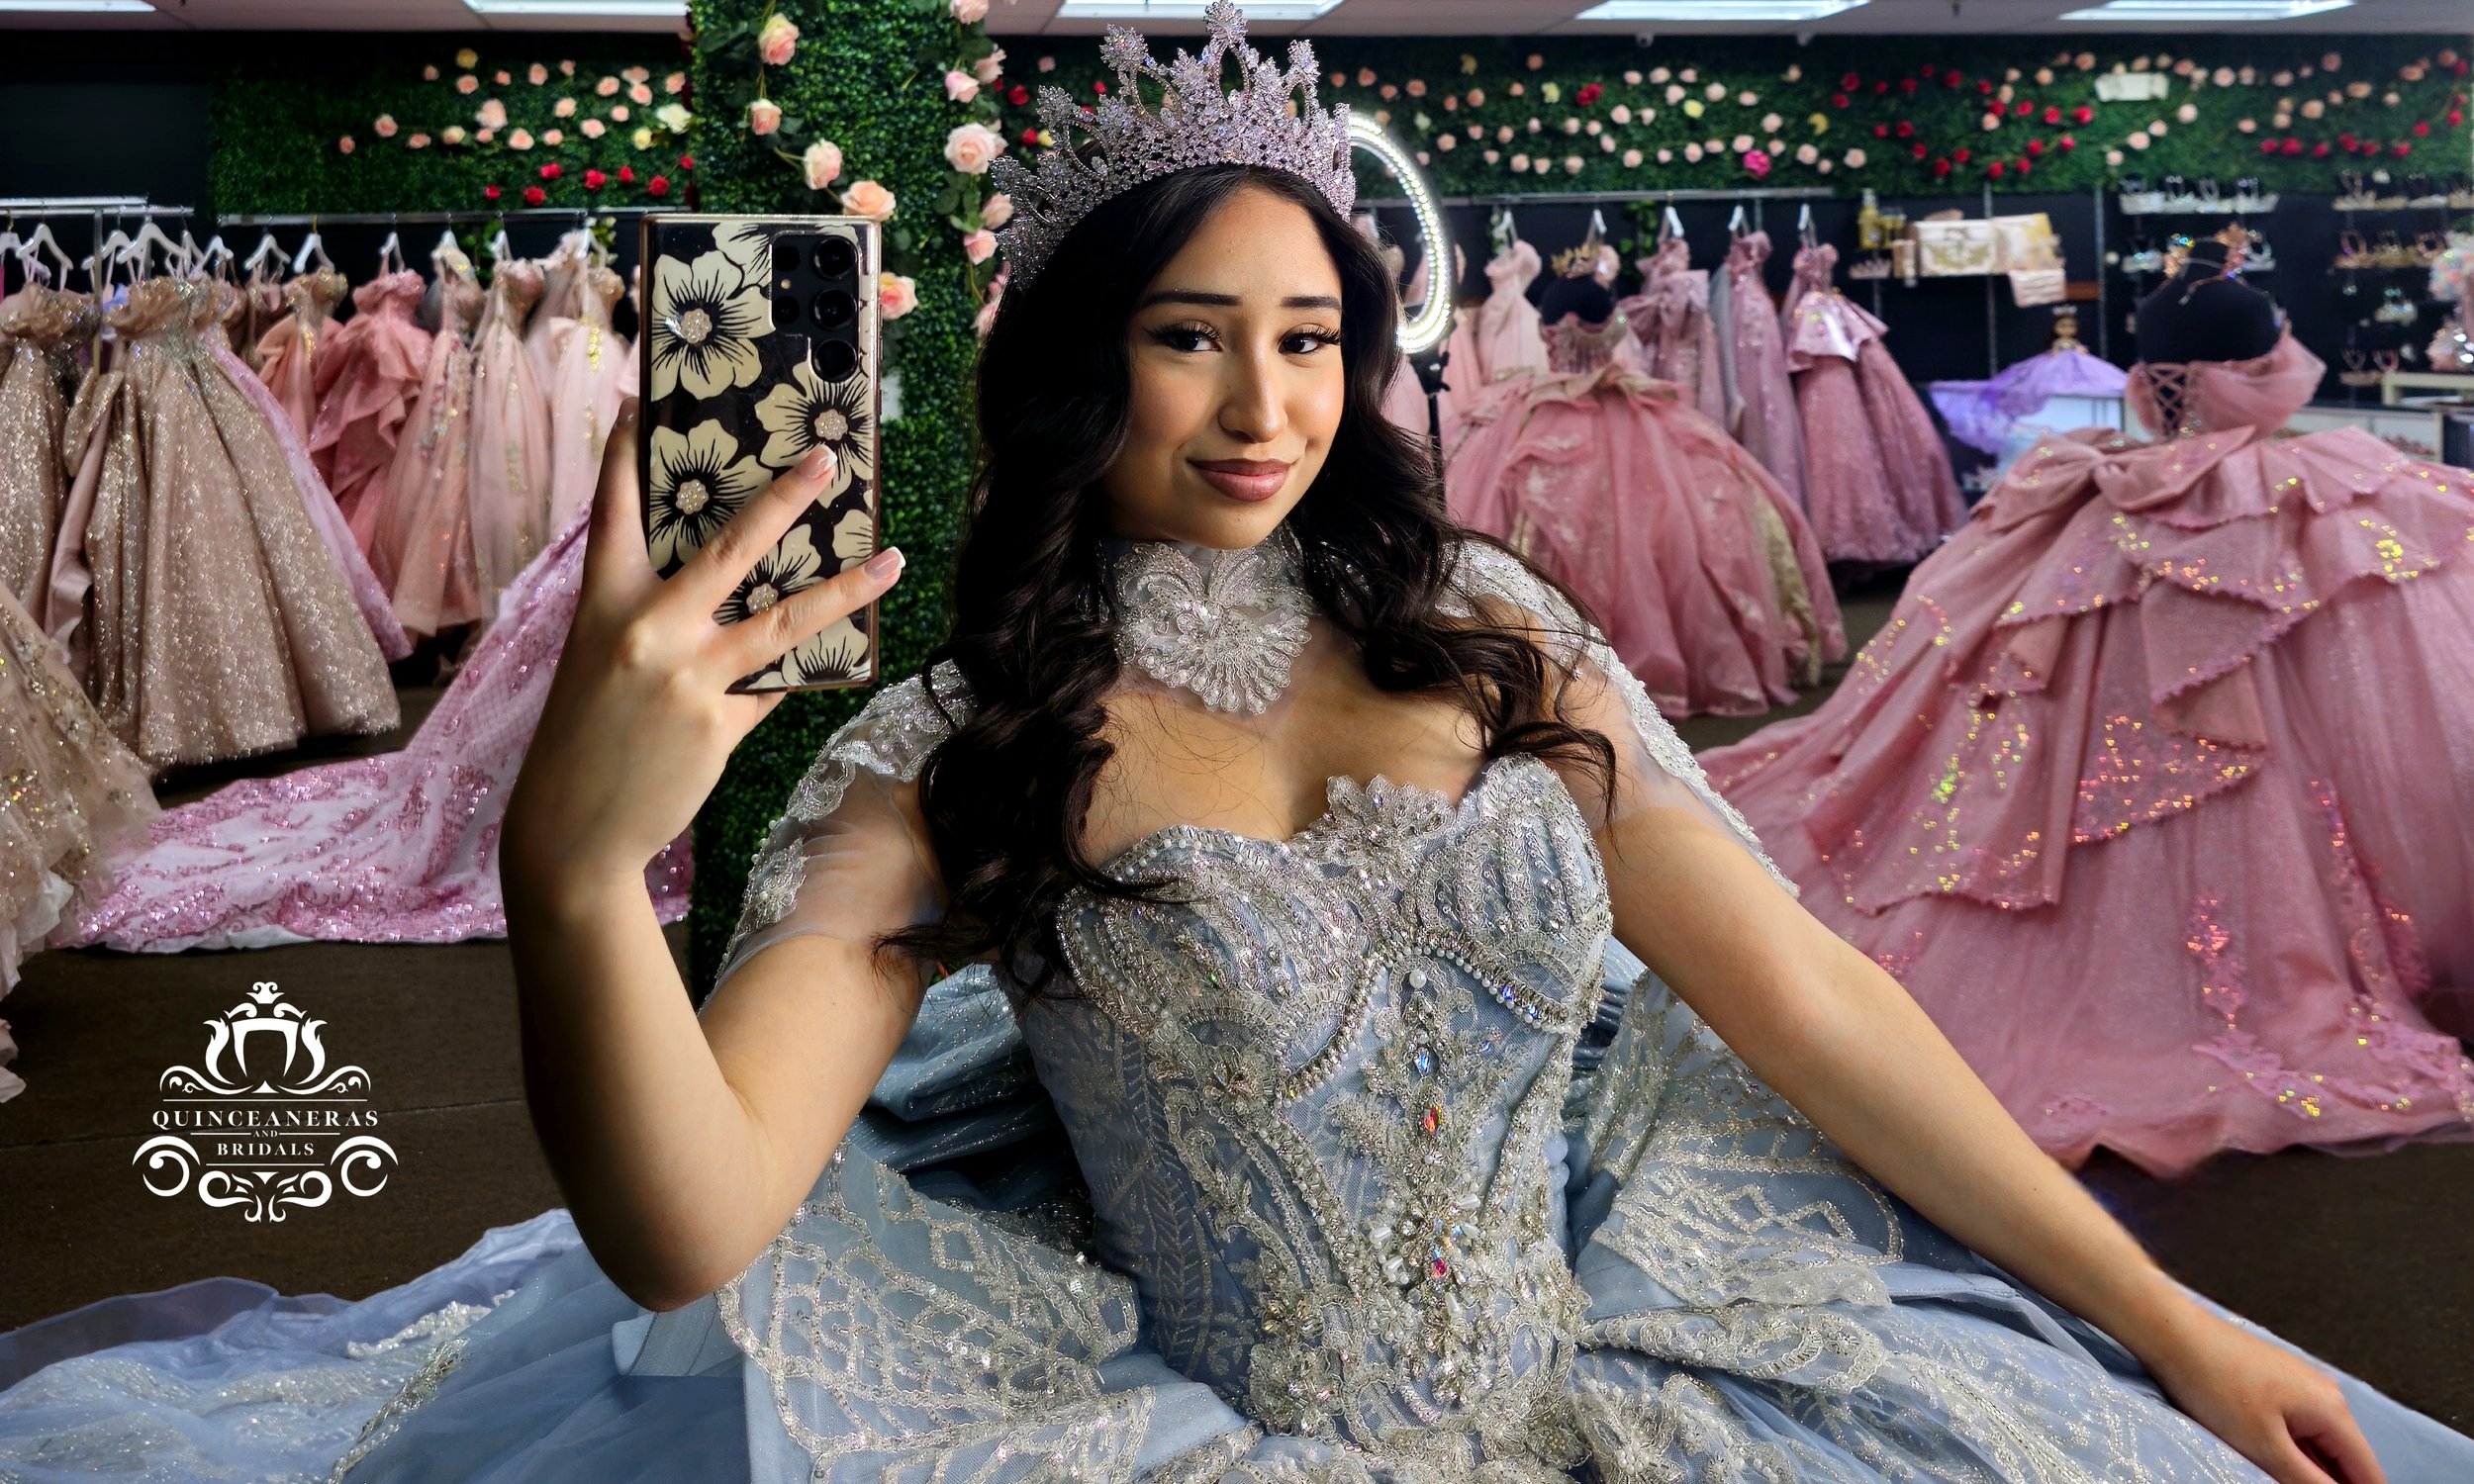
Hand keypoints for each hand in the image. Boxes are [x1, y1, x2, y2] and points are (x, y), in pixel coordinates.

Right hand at [502, 398, 903, 895]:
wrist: (571, 826)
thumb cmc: (584, 735)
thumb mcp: (597, 659)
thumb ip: (649, 616)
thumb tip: (720, 586)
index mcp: (601, 604)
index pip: (614, 514)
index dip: (627, 456)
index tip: (644, 405)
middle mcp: (646, 630)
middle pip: (729, 548)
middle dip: (784, 498)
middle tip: (826, 459)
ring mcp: (688, 677)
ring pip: (784, 619)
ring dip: (844, 587)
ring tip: (891, 559)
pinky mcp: (720, 724)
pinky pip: (775, 683)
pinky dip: (804, 665)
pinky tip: (845, 643)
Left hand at [2144, 1312, 2385, 1483]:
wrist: (2174, 1335)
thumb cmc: (2215, 1387)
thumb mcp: (2264, 1447)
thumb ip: (2309, 1482)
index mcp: (2333, 1410)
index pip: (2368, 1473)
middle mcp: (2326, 1395)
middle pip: (2346, 1459)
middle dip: (2331, 1483)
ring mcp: (2302, 1386)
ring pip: (2319, 1445)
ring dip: (2311, 1471)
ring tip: (2286, 1478)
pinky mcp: (2277, 1384)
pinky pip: (2298, 1429)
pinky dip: (2294, 1452)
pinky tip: (2276, 1467)